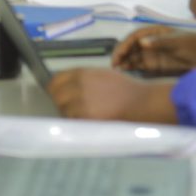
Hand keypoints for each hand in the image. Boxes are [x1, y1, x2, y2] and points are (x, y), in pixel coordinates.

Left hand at [47, 67, 175, 122]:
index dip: (55, 88)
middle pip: (56, 95)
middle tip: (70, 107)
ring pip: (63, 110)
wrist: (140, 102)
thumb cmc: (124, 88)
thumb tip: (67, 86)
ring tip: (82, 115)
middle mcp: (77, 86)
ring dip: (69, 113)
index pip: (55, 80)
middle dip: (61, 102)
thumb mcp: (100, 74)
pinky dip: (77, 122)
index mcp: (81, 73)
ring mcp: (81, 103)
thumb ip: (82, 79)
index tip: (58, 94)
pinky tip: (87, 121)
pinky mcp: (87, 118)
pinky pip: (74, 121)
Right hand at [112, 25, 195, 73]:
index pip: (134, 36)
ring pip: (134, 57)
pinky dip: (132, 68)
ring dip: (125, 62)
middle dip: (121, 54)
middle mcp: (152, 42)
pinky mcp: (157, 66)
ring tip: (117, 71)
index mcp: (155, 31)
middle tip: (114, 66)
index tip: (119, 55)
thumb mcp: (179, 42)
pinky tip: (126, 72)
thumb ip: (160, 42)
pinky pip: (140, 66)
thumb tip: (141, 43)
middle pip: (131, 46)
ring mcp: (154, 54)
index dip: (124, 45)